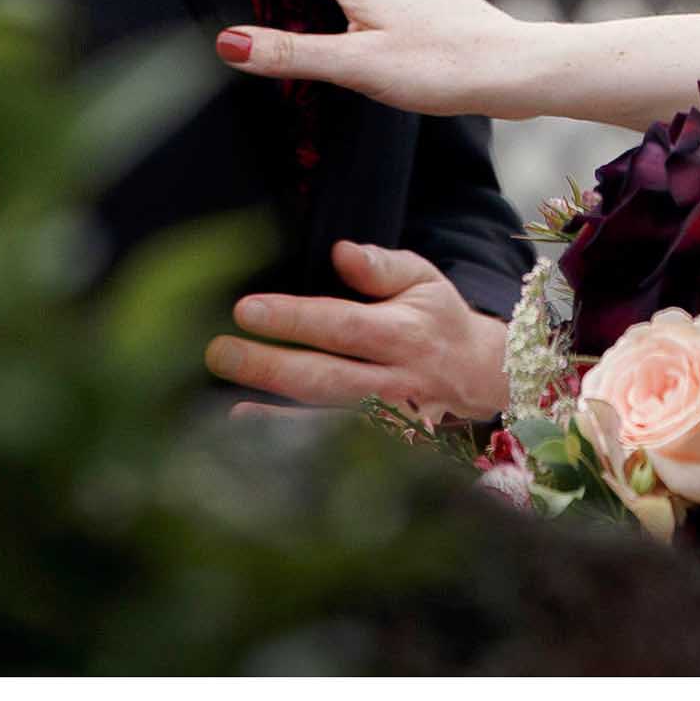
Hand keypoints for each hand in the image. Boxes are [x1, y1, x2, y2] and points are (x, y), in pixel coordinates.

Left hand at [207, 240, 506, 421]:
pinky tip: (250, 428)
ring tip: (229, 403)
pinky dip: (291, 442)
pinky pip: (332, 449)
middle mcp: (396, 381)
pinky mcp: (384, 447)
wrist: (480, 375)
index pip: (342, 325)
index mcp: (404, 333)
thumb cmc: (438, 319)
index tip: (246, 310)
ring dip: (274, 416)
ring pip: (326, 421)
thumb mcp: (423, 279)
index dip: (295, 319)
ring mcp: (389, 421)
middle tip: (219, 353)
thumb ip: (382, 266)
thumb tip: (341, 251)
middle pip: (326, 378)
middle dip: (269, 367)